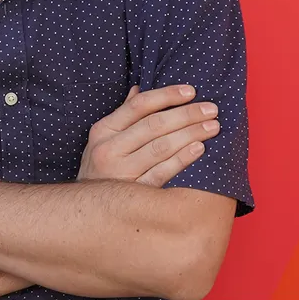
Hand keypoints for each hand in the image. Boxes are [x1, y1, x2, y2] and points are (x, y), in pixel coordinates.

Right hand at [77, 85, 219, 185]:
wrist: (86, 210)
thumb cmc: (99, 168)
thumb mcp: (102, 139)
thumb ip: (122, 115)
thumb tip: (139, 89)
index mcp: (103, 130)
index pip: (138, 106)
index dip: (166, 96)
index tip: (190, 91)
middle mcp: (110, 149)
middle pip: (154, 125)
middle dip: (186, 114)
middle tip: (211, 109)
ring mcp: (122, 172)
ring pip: (161, 147)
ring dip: (190, 134)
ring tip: (212, 126)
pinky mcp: (135, 194)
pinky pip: (163, 173)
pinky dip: (182, 159)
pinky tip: (199, 149)